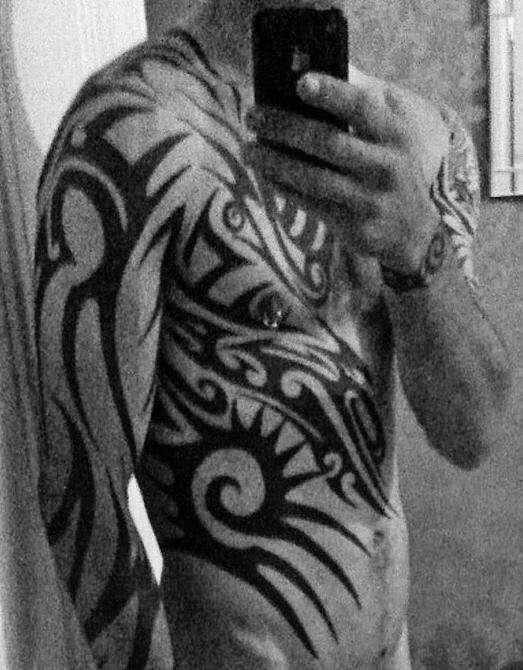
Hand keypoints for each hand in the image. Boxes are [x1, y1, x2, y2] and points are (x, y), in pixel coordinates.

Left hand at [244, 68, 449, 274]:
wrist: (414, 233)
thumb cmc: (390, 172)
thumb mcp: (392, 140)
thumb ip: (363, 111)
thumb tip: (311, 81)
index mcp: (395, 135)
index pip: (362, 107)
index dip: (331, 93)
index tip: (299, 82)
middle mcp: (385, 166)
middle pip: (327, 141)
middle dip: (284, 127)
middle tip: (252, 116)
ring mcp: (370, 199)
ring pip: (313, 177)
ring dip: (275, 162)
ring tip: (249, 150)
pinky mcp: (354, 226)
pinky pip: (310, 203)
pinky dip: (284, 188)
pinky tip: (265, 176)